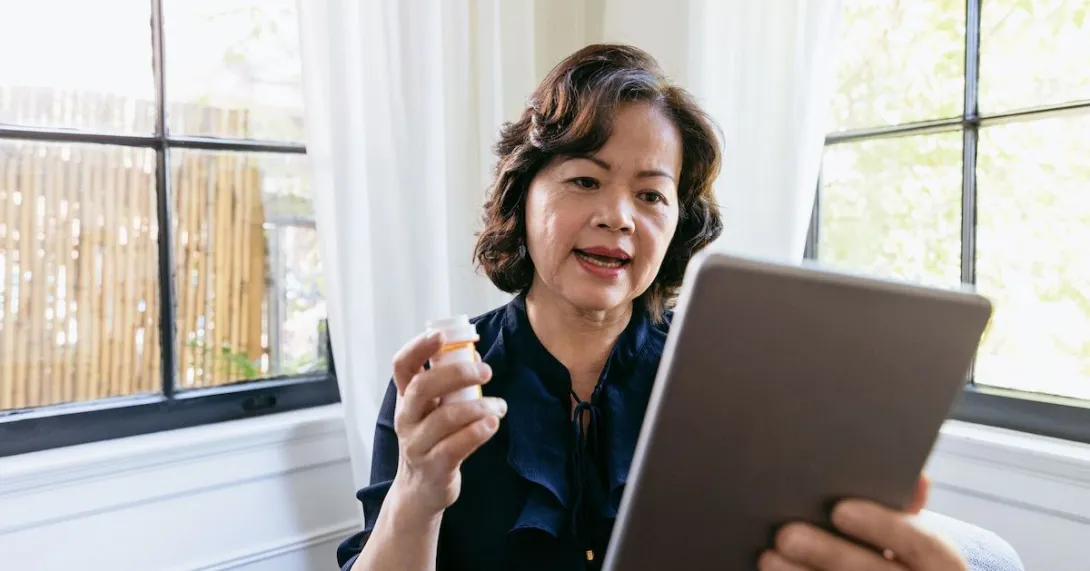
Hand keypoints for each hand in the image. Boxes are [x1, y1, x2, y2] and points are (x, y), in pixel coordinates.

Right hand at [388, 330, 506, 519]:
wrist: (419, 491)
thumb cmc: (431, 440)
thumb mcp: (431, 410)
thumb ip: (447, 384)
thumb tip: (474, 354)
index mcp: (406, 398)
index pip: (402, 365)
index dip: (419, 347)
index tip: (442, 335)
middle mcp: (406, 418)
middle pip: (423, 387)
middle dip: (457, 374)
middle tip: (486, 371)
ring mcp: (417, 444)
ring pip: (444, 418)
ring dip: (478, 406)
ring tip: (499, 406)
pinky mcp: (434, 467)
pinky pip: (455, 446)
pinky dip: (477, 432)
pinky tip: (492, 424)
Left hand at [760, 475, 965, 570]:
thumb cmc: (900, 561)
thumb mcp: (913, 541)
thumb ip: (905, 512)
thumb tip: (916, 478)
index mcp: (942, 565)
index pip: (924, 545)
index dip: (884, 526)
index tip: (840, 510)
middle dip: (830, 554)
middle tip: (787, 534)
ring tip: (769, 557)